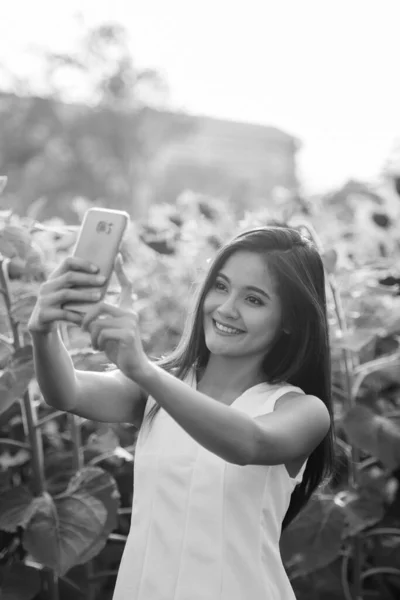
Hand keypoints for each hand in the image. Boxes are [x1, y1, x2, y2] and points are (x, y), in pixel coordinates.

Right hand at [28, 256, 105, 333]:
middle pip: (69, 277)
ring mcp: (44, 300)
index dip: (82, 263)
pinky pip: (64, 314)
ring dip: (85, 295)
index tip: (97, 269)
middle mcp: (47, 286)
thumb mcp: (66, 293)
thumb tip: (103, 280)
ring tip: (99, 297)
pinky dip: (77, 316)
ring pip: (66, 293)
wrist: (40, 327)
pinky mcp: (43, 314)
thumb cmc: (60, 308)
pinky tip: (87, 319)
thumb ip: (77, 286)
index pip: (67, 262)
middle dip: (88, 278)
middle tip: (103, 281)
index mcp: (54, 278)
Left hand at [81, 256, 148, 380]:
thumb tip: (83, 311)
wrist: (133, 367)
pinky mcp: (128, 335)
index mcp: (127, 309)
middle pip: (100, 304)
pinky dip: (96, 342)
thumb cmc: (118, 348)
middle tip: (81, 328)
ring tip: (94, 343)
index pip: (126, 285)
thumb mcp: (109, 330)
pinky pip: (102, 333)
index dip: (121, 271)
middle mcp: (131, 313)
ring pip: (98, 322)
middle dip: (85, 317)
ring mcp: (130, 323)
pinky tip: (100, 348)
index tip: (118, 256)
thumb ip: (101, 319)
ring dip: (91, 335)